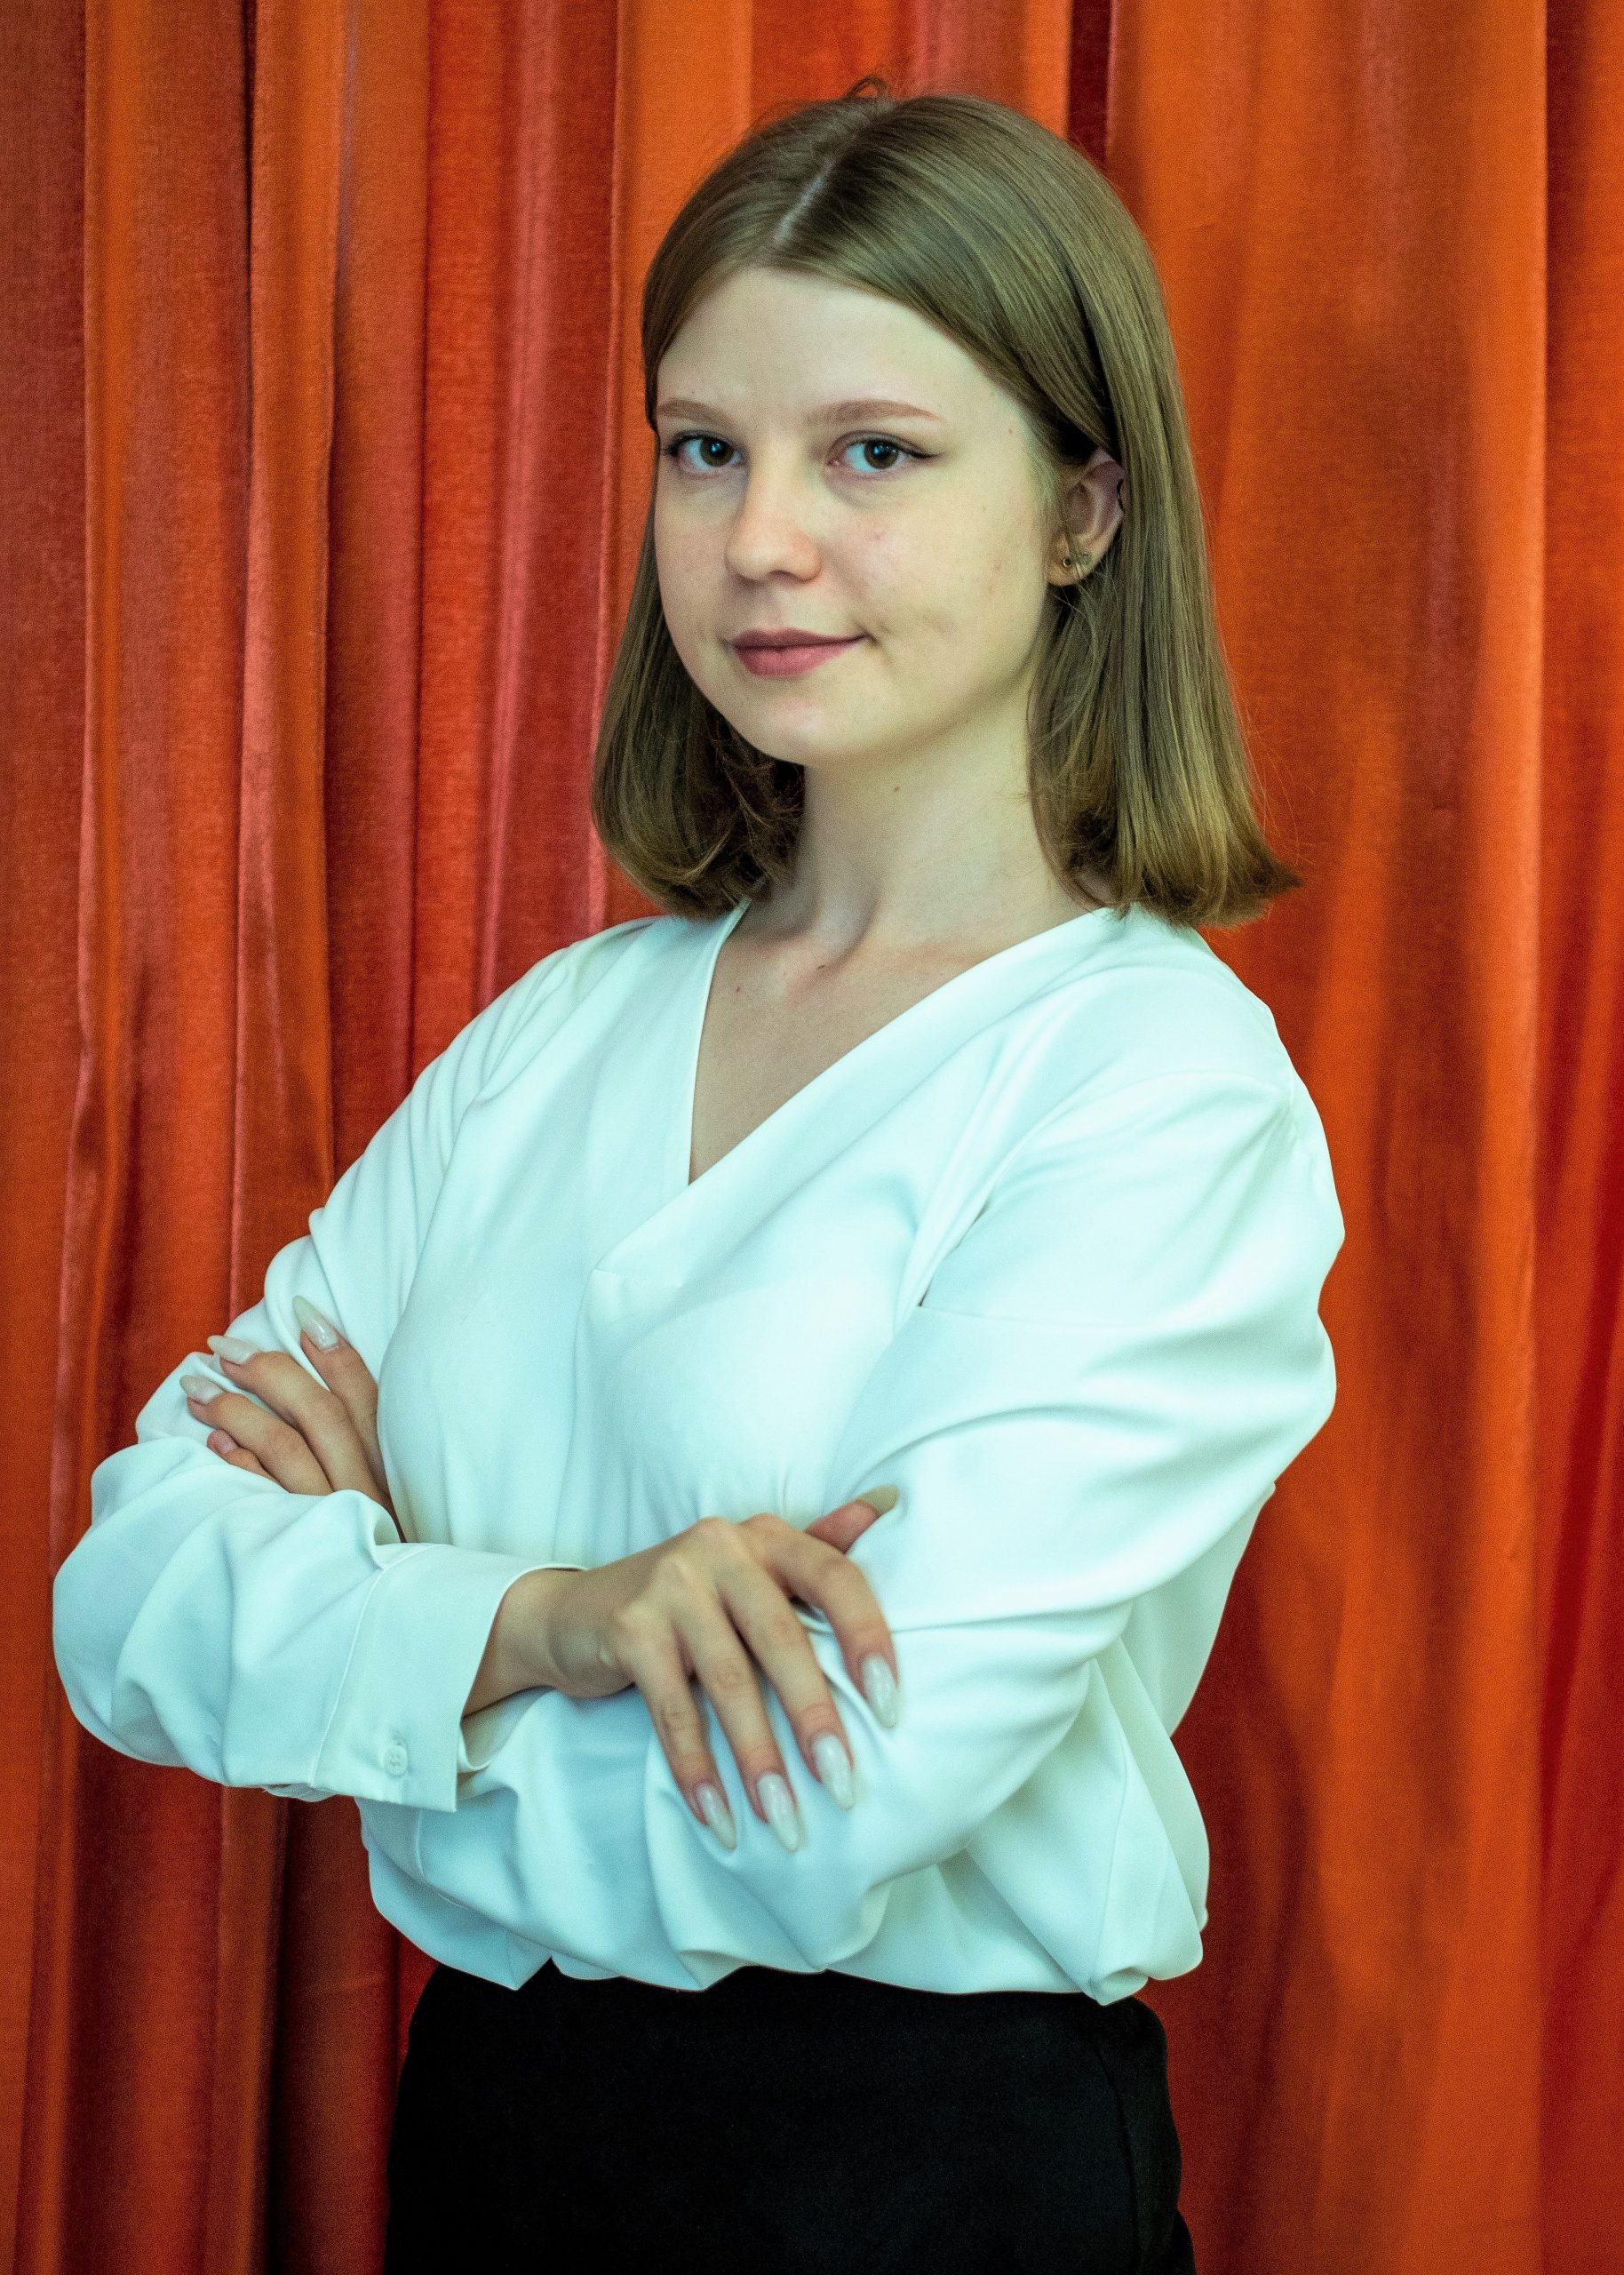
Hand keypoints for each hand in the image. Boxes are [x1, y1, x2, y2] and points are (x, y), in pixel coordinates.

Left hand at [178, 1295, 400, 1539]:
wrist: (394, 1627)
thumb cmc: (382, 1550)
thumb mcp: (387, 1495)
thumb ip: (360, 1446)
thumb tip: (314, 1377)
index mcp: (394, 1468)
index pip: (366, 1396)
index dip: (336, 1350)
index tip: (300, 1311)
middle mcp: (367, 1489)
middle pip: (319, 1413)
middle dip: (270, 1370)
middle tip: (224, 1347)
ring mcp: (333, 1519)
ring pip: (284, 1448)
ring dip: (236, 1411)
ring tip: (197, 1389)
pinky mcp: (300, 1550)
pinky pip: (263, 1500)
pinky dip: (237, 1466)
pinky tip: (212, 1445)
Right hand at [529, 1496, 901, 1854]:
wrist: (575, 1616)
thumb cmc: (686, 1604)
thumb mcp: (751, 1571)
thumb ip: (816, 1548)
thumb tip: (889, 1507)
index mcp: (766, 1537)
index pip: (834, 1577)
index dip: (868, 1637)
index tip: (891, 1705)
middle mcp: (721, 1548)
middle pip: (782, 1639)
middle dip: (816, 1718)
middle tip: (845, 1785)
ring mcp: (670, 1584)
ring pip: (729, 1682)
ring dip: (760, 1760)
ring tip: (784, 1820)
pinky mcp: (630, 1627)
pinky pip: (672, 1709)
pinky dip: (697, 1769)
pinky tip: (719, 1817)